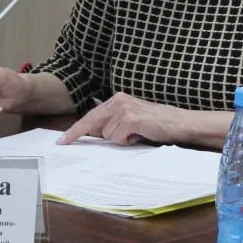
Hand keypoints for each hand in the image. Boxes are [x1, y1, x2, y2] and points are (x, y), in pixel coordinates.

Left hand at [57, 93, 181, 144]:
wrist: (179, 123)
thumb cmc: (157, 124)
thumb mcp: (131, 121)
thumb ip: (113, 123)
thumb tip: (92, 133)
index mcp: (118, 99)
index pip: (91, 115)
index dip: (76, 128)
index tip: (62, 139)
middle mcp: (119, 100)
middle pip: (91, 121)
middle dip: (77, 133)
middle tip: (62, 143)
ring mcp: (125, 109)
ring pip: (106, 134)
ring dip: (119, 139)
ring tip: (135, 135)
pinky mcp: (131, 119)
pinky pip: (117, 137)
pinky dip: (127, 141)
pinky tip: (139, 135)